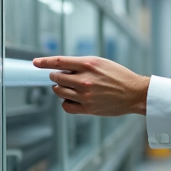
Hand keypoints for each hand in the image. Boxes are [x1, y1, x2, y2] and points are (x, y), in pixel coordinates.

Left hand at [32, 55, 148, 116]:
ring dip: (59, 89)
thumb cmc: (119, 76)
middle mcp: (85, 79)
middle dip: (56, 76)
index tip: (35, 63)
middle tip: (62, 77)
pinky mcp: (88, 109)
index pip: (59, 62)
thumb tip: (62, 68)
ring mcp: (85, 95)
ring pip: (59, 91)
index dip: (44, 62)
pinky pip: (66, 106)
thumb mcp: (101, 63)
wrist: (134, 93)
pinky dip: (65, 102)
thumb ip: (81, 64)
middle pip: (56, 77)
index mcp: (89, 64)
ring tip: (70, 88)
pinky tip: (72, 99)